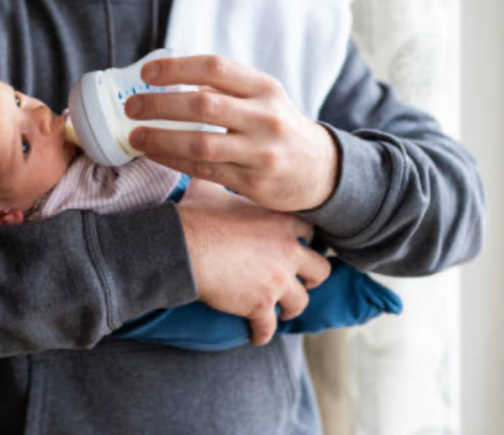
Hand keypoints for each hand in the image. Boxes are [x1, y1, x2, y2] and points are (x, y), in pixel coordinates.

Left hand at [125, 56, 339, 211]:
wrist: (320, 170)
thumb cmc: (277, 127)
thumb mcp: (262, 98)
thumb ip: (224, 88)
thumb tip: (169, 78)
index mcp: (264, 87)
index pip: (215, 67)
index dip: (177, 68)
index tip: (147, 72)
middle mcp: (265, 116)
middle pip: (203, 104)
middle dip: (160, 104)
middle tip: (131, 106)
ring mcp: (261, 151)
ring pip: (202, 142)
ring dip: (161, 138)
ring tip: (135, 135)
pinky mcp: (254, 181)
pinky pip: (205, 170)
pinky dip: (174, 161)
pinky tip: (154, 154)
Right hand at [178, 189, 329, 345]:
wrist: (182, 246)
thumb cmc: (194, 215)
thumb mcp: (211, 189)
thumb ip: (219, 181)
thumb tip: (205, 165)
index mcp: (280, 221)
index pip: (310, 232)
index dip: (305, 241)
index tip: (299, 246)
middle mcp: (287, 250)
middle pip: (320, 269)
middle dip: (312, 277)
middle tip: (303, 281)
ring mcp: (277, 280)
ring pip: (301, 302)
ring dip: (292, 307)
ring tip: (283, 312)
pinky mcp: (260, 304)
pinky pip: (269, 327)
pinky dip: (263, 334)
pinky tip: (256, 337)